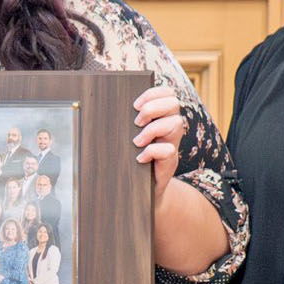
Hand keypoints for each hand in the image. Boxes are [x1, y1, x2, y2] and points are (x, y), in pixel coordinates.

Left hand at [132, 85, 185, 201]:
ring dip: (152, 129)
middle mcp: (170, 127)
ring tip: (137, 141)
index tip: (135, 104)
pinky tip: (140, 158)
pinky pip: (168, 150)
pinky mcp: (170, 161)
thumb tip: (107, 107)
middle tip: (136, 121)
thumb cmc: (132, 157)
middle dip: (153, 108)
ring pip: (176, 123)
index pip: (167, 93)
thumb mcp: (129, 136)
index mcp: (162, 116)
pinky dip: (152, 152)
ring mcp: (172, 143)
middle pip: (174, 103)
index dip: (153, 93)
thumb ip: (127, 122)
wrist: (140, 189)